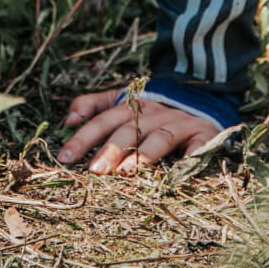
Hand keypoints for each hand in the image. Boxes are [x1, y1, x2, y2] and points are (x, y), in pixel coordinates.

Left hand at [58, 91, 225, 174]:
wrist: (200, 94)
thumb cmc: (153, 107)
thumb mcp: (121, 100)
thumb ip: (93, 105)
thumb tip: (68, 119)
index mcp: (130, 107)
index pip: (102, 120)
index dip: (83, 137)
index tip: (65, 157)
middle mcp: (152, 114)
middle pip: (128, 130)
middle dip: (110, 150)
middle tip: (95, 171)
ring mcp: (178, 123)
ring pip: (159, 137)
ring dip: (143, 155)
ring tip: (126, 173)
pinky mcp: (203, 133)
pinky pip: (199, 143)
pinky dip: (193, 154)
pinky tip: (184, 166)